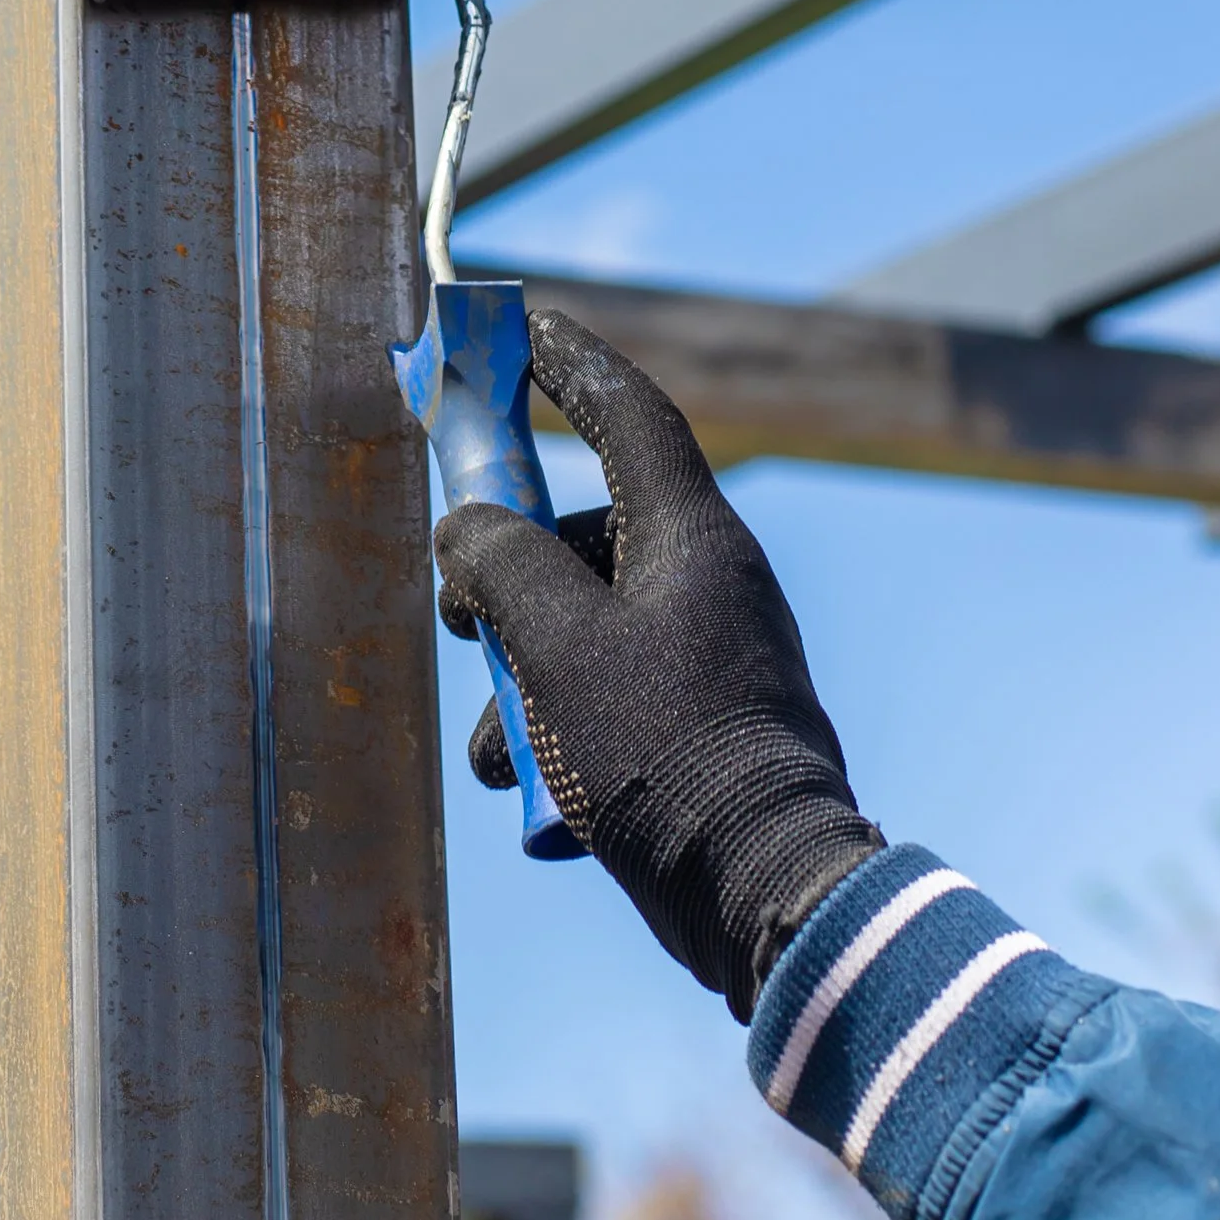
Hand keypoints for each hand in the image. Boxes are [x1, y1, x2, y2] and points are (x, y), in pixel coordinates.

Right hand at [434, 304, 882, 1019]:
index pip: (630, 414)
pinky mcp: (703, 723)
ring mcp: (711, 654)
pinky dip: (559, 724)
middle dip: (508, 573)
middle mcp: (709, 581)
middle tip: (457, 608)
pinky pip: (611, 692)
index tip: (525, 329)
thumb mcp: (553, 643)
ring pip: (586, 626)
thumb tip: (469, 532)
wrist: (763, 891)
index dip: (572, 364)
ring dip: (522, 677)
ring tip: (498, 747)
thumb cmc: (660, 750)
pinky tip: (532, 789)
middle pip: (586, 533)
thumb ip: (499, 564)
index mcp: (692, 537)